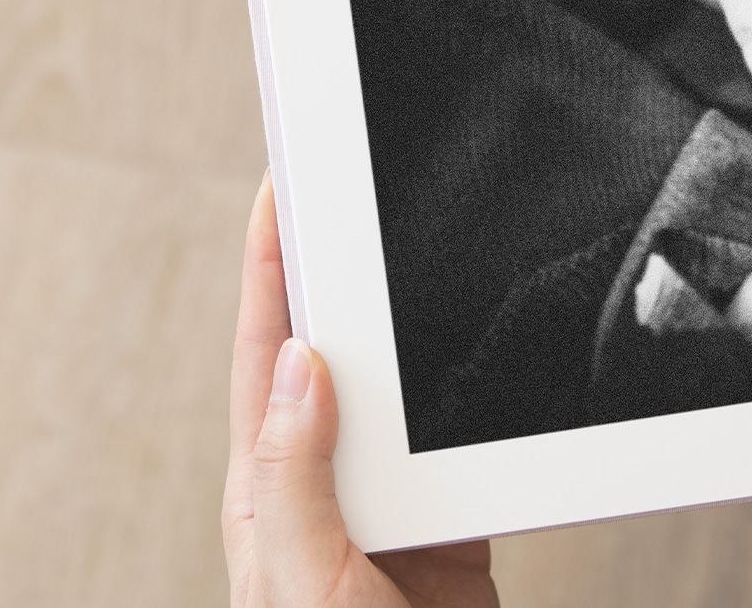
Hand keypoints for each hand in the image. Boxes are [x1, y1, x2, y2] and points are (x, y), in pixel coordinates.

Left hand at [224, 175, 497, 607]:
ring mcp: (386, 502)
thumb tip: (303, 361)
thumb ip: (296, 479)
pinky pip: (458, 436)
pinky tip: (487, 355)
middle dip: (338, 265)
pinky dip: (471, 388)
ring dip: (411, 319)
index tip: (283, 185)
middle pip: (331, 350)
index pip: (263, 352)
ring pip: (399, 386)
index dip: (268, 265)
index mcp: (266, 490)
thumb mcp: (305, 583)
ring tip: (423, 243)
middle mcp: (322, 484)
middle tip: (354, 184)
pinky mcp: (448, 525)